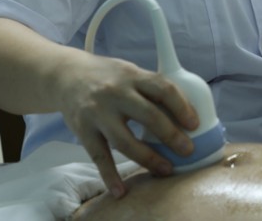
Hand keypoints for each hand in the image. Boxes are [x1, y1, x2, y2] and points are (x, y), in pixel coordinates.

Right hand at [56, 52, 199, 197]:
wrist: (66, 75)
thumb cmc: (107, 76)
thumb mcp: (130, 72)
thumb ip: (152, 88)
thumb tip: (185, 110)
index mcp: (133, 76)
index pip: (163, 89)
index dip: (182, 106)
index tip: (194, 124)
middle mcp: (116, 93)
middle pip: (148, 116)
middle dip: (171, 136)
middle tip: (187, 150)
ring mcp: (98, 113)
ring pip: (125, 141)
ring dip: (148, 158)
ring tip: (166, 169)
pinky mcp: (83, 130)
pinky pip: (99, 156)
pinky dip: (109, 175)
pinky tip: (120, 190)